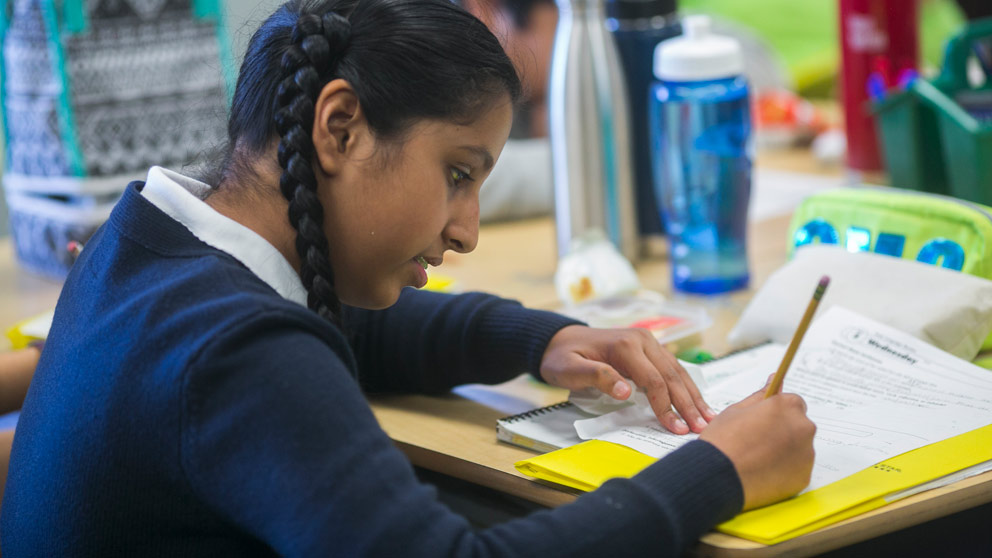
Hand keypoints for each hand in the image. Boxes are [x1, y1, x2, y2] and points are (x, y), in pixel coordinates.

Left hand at [539, 325, 714, 433]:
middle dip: (688, 404)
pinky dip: (684, 386)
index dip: (666, 406)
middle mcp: (642, 340)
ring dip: (692, 396)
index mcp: (626, 345)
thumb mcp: (571, 369)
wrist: (559, 340)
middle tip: (701, 428)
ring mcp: (648, 343)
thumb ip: (598, 377)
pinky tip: (695, 401)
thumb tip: (626, 392)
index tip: (676, 428)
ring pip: (676, 371)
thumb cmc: (562, 357)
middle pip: (671, 376)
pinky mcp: (649, 349)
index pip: (654, 380)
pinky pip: (671, 368)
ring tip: (707, 418)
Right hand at [700, 382, 816, 509]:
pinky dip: (784, 470)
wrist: (717, 476)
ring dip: (784, 450)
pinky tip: (763, 471)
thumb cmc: (723, 440)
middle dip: (782, 430)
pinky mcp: (803, 477)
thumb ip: (761, 395)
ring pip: (798, 448)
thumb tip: (775, 380)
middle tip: (756, 441)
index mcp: (788, 406)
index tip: (763, 421)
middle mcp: (804, 428)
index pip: (792, 403)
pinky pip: (797, 469)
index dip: (776, 412)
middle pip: (798, 425)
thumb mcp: (737, 410)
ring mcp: (806, 454)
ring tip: (757, 459)